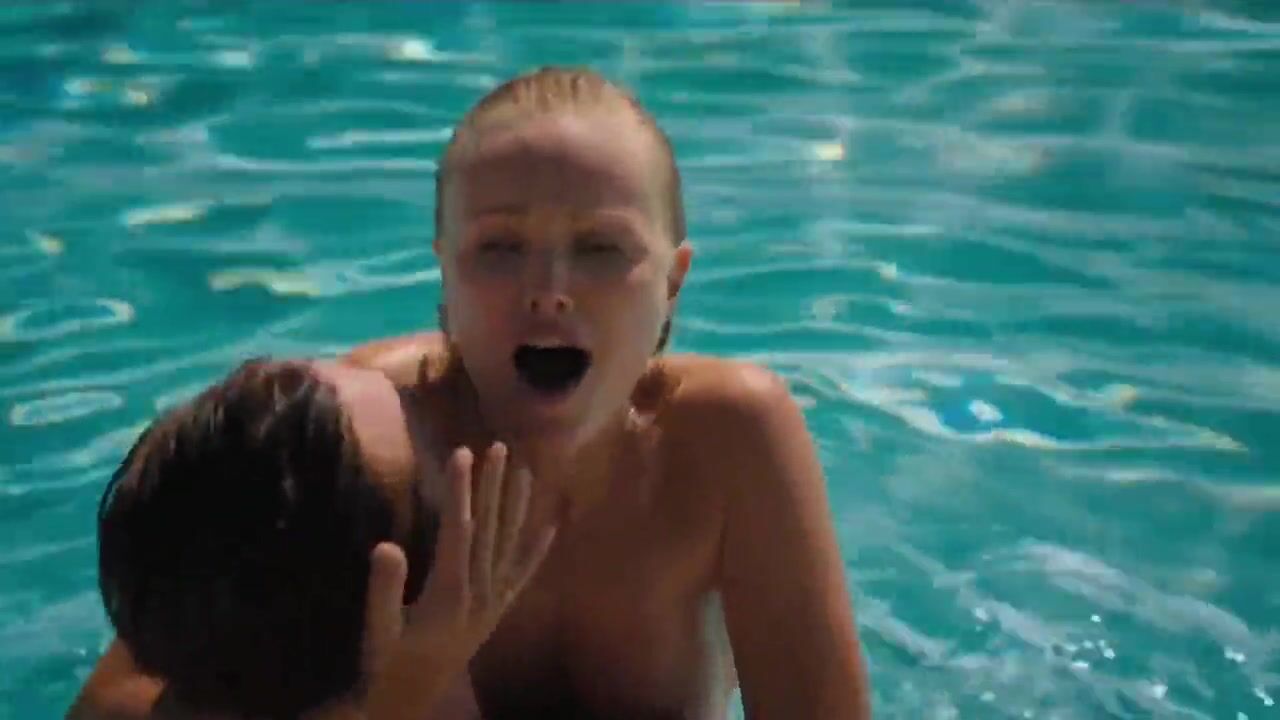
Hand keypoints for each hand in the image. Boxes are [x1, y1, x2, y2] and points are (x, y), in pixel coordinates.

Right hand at [358, 443, 556, 718]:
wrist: (410, 700)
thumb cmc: (388, 663)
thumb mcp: (379, 629)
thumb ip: (385, 589)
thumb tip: (387, 545)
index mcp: (450, 591)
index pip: (460, 528)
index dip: (461, 489)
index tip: (463, 453)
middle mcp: (480, 592)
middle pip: (490, 529)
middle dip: (494, 486)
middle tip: (500, 446)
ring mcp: (493, 602)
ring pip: (510, 544)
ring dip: (517, 506)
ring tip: (525, 469)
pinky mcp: (498, 611)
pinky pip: (523, 576)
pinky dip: (537, 551)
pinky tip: (551, 528)